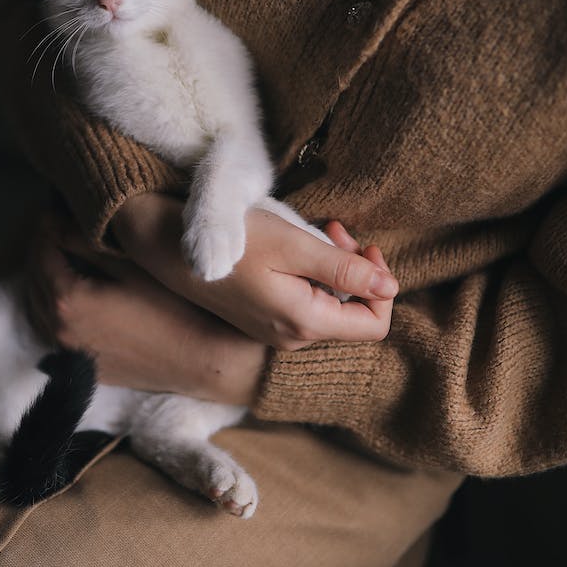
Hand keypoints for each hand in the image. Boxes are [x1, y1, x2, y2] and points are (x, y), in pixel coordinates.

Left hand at [26, 218, 267, 405]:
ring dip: (43, 282)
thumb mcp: (134, 265)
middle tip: (57, 228)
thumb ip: (89, 241)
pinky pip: (52, 333)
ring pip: (37, 311)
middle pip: (34, 281)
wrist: (203, 361)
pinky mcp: (84, 369)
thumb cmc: (175, 307)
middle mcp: (59, 331)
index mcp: (68, 300)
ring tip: (61, 258)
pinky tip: (69, 296)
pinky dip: (51, 310)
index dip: (46, 228)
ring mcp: (70, 355)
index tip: (55, 210)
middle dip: (42, 252)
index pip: (41, 253)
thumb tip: (56, 221)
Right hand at [111, 194, 397, 350]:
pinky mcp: (263, 321)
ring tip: (318, 231)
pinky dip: (312, 276)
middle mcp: (293, 338)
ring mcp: (276, 333)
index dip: (382, 285)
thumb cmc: (235, 241)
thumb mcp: (295, 245)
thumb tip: (392, 287)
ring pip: (331, 305)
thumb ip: (345, 269)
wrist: (174, 248)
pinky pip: (306, 304)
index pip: (375, 324)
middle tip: (336, 229)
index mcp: (306, 323)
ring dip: (334, 268)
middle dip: (356, 269)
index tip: (365, 247)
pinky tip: (296, 248)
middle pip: (354, 313)